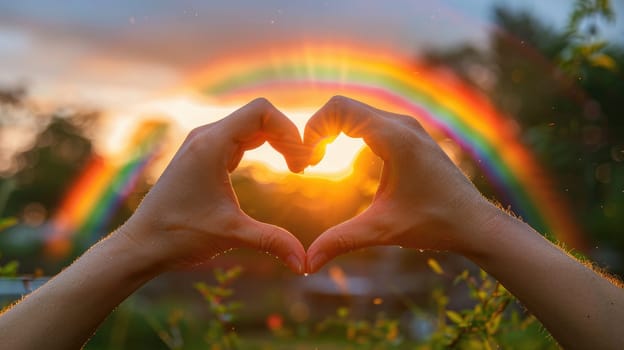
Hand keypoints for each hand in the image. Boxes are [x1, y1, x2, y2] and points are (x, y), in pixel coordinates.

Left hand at [119, 98, 308, 273]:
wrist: (141, 244)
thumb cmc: (178, 236)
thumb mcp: (231, 235)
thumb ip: (272, 241)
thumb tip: (305, 263)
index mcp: (210, 145)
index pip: (261, 112)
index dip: (289, 130)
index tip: (303, 161)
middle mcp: (206, 136)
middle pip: (259, 116)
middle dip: (287, 136)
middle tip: (305, 166)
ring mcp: (203, 144)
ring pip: (250, 125)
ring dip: (276, 140)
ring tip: (296, 167)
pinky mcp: (204, 155)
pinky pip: (240, 138)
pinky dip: (263, 146)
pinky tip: (277, 166)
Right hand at [304, 96, 498, 272]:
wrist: (474, 223)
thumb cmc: (434, 224)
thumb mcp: (382, 231)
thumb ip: (341, 241)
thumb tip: (306, 264)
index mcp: (395, 138)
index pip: (339, 108)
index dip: (313, 129)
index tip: (307, 162)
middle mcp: (402, 124)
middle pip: (343, 106)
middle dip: (318, 130)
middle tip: (309, 163)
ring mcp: (407, 127)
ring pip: (356, 112)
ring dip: (332, 130)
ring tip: (318, 160)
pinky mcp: (409, 135)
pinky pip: (369, 120)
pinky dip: (347, 132)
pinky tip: (339, 156)